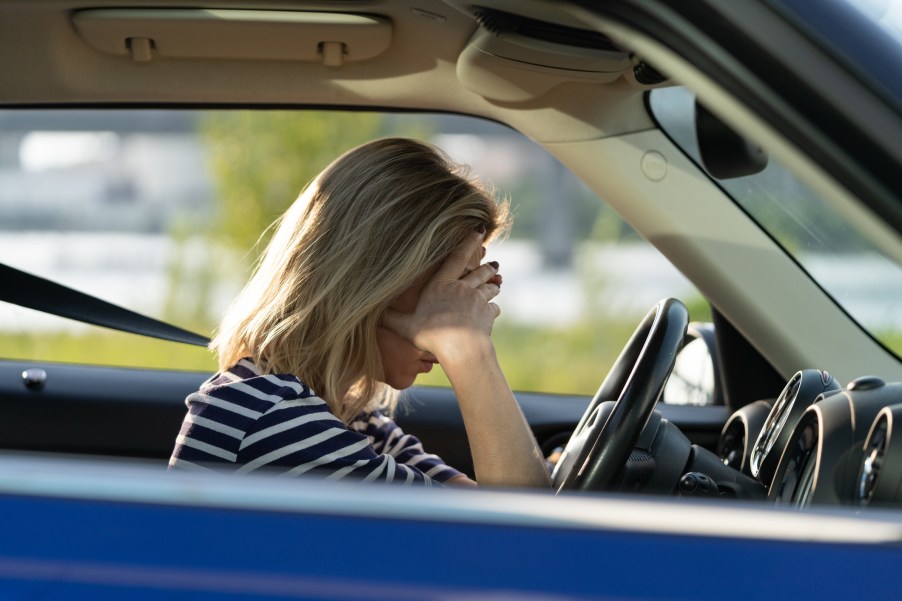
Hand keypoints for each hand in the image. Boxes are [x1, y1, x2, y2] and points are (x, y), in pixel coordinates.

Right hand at [383, 230, 501, 361]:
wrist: (460, 349)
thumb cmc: (431, 336)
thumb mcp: (405, 327)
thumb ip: (390, 318)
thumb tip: (373, 314)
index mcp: (441, 285)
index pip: (456, 258)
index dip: (468, 242)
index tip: (478, 230)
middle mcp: (462, 287)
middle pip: (479, 272)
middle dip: (487, 266)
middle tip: (493, 263)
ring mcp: (478, 299)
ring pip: (489, 287)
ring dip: (493, 285)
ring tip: (496, 284)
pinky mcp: (488, 312)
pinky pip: (493, 308)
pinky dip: (492, 309)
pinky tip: (491, 312)